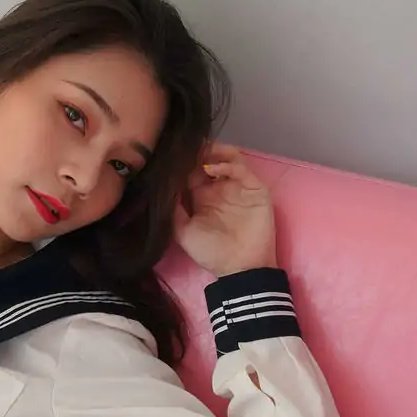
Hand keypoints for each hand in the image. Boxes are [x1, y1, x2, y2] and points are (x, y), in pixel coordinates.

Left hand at [171, 142, 277, 277]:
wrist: (240, 267)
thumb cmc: (211, 252)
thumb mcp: (183, 232)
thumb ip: (173, 210)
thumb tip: (162, 188)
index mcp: (202, 196)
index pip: (191, 170)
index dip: (183, 162)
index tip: (171, 155)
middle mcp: (219, 188)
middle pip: (209, 159)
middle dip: (198, 151)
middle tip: (186, 148)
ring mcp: (237, 186)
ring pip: (228, 157)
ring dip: (214, 151)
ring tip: (200, 153)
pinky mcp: (254, 188)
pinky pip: (241, 168)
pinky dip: (227, 164)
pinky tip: (212, 169)